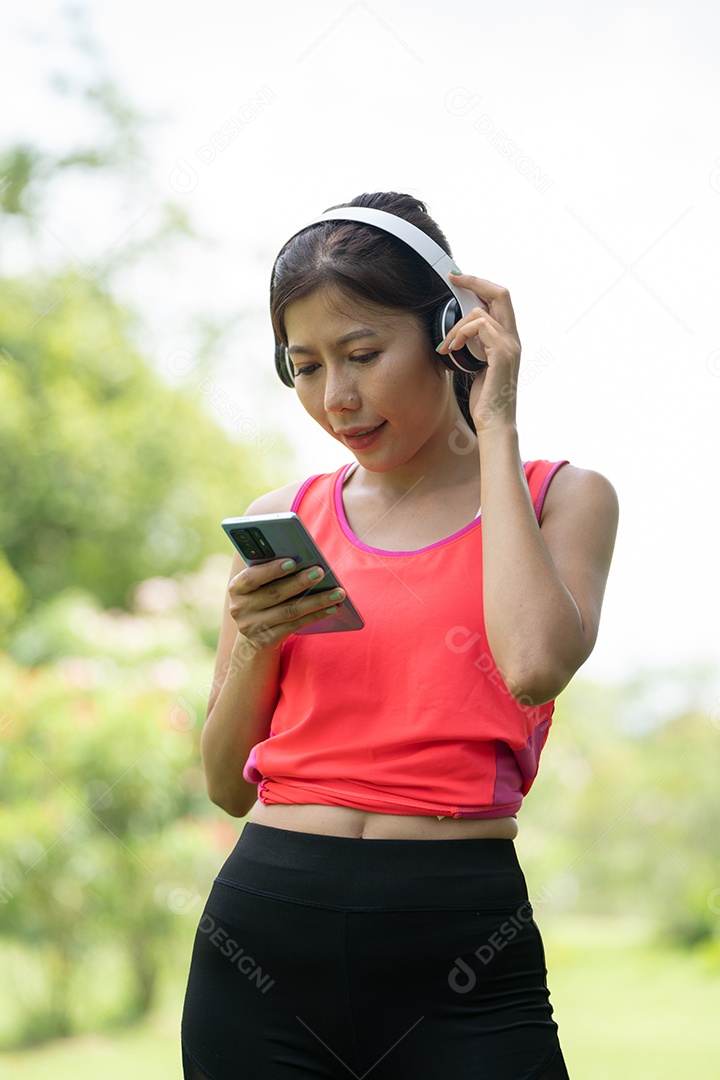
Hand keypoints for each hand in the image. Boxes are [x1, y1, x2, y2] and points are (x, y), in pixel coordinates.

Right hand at [228, 559, 344, 649]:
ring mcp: (252, 627)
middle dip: (300, 582)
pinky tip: (331, 608)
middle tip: (320, 572)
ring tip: (337, 592)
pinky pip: (295, 625)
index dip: (271, 570)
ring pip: (290, 611)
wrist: (252, 632)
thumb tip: (302, 557)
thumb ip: (270, 570)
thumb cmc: (261, 595)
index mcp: (236, 588)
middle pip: (275, 594)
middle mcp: (240, 609)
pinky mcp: (266, 640)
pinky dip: (315, 615)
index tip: (292, 561)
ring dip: (316, 601)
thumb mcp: (258, 584)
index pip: (252, 577)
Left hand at [436, 272, 521, 430]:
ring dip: (456, 326)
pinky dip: (460, 334)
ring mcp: (510, 346)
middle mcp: (513, 339)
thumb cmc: (484, 400)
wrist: (494, 423)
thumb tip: (458, 334)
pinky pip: (480, 327)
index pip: (500, 300)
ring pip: (481, 313)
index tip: (459, 279)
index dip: (481, 285)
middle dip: (475, 281)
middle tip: (453, 278)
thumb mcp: (476, 366)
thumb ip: (474, 347)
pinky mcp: (502, 355)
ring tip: (445, 345)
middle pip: (501, 293)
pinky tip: (451, 349)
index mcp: (508, 340)